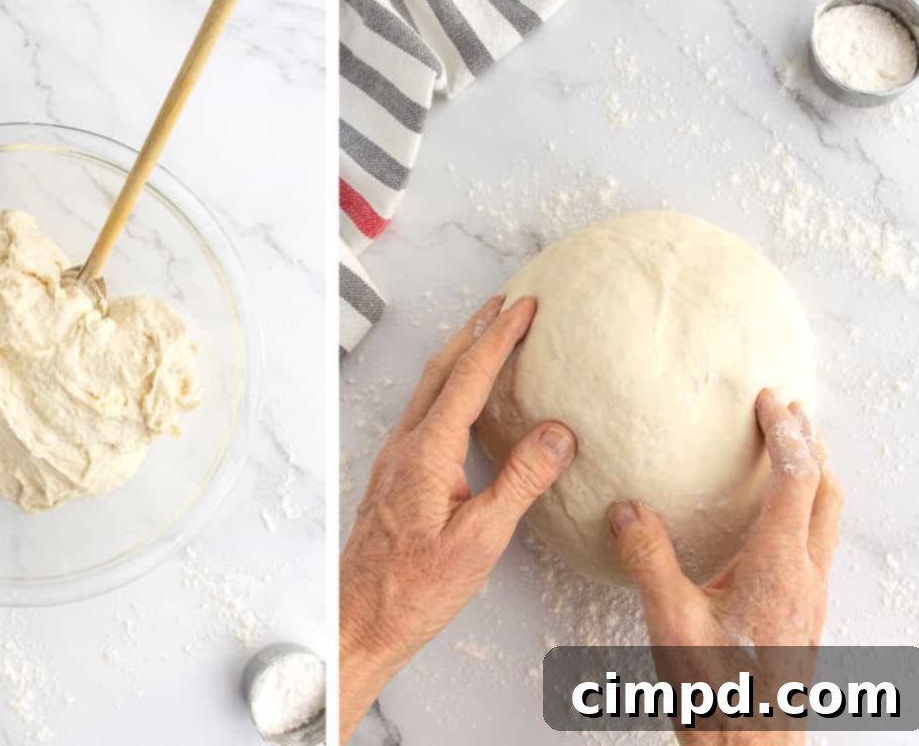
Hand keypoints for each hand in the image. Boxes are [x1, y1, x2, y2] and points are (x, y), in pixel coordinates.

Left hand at [340, 293, 575, 741]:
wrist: (360, 617)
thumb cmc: (417, 588)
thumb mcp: (481, 540)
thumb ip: (520, 482)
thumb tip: (558, 432)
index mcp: (428, 450)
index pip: (469, 376)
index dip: (500, 336)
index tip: (525, 306)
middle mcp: (407, 442)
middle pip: (443, 367)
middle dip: (476, 328)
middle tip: (507, 302)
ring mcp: (397, 455)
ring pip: (431, 386)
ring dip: (461, 353)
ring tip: (488, 334)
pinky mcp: (397, 472)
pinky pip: (426, 409)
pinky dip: (450, 384)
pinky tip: (465, 398)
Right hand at [608, 389, 841, 744]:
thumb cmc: (719, 695)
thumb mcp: (671, 623)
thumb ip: (649, 558)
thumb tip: (625, 509)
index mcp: (779, 567)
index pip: (795, 478)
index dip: (784, 431)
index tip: (768, 399)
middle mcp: (806, 576)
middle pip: (826, 492)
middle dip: (809, 444)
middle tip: (788, 410)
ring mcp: (811, 598)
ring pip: (827, 520)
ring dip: (812, 476)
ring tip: (788, 451)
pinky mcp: (804, 616)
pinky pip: (816, 546)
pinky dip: (803, 511)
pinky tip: (770, 520)